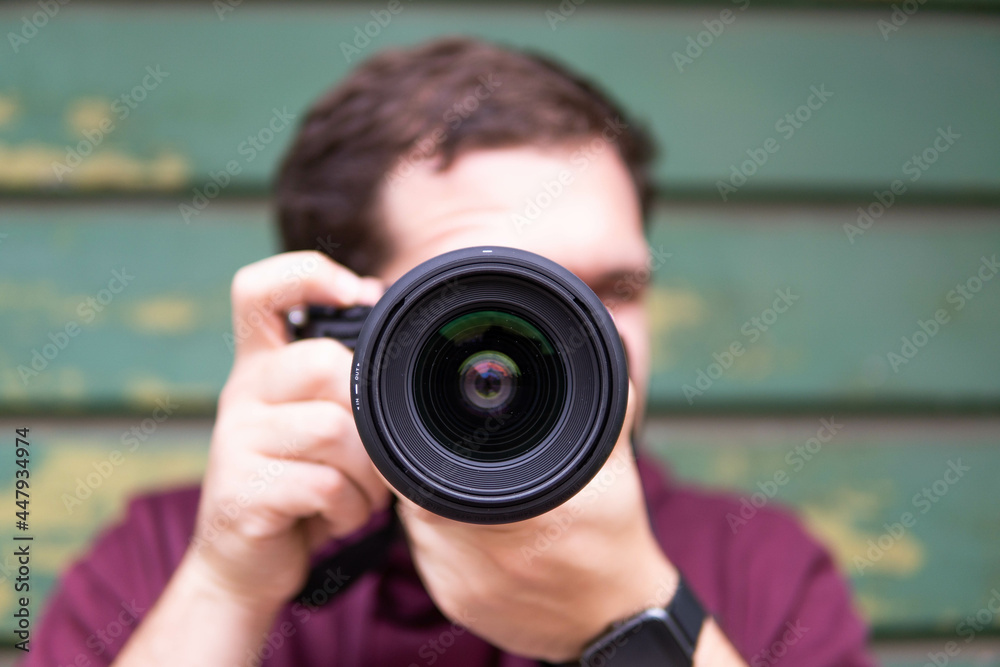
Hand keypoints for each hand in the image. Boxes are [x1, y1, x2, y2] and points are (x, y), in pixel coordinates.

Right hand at [187, 251, 390, 608]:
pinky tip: (335, 517)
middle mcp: (242, 392)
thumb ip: (341, 375)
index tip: (357, 295)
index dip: (306, 275)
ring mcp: (236, 441)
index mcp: (262, 365)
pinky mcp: (241, 492)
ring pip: (332, 430)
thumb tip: (377, 309)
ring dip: (365, 476)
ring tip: (354, 494)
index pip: (259, 290)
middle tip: (369, 459)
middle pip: (324, 364)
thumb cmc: (301, 480)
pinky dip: (349, 509)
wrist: (246, 562)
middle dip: (367, 419)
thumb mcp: (318, 419)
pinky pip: (325, 485)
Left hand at [395, 382, 678, 661]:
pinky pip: (425, 555)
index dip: (427, 444)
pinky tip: (469, 524)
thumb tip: (597, 348)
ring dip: (429, 498)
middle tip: (451, 452)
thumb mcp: (614, 466)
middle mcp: (487, 554)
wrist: (615, 618)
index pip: (437, 470)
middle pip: (419, 493)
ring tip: (463, 486)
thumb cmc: (614, 536)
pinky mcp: (454, 602)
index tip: (435, 425)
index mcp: (525, 514)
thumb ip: (602, 406)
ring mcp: (465, 584)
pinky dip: (437, 532)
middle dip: (429, 467)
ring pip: (416, 524)